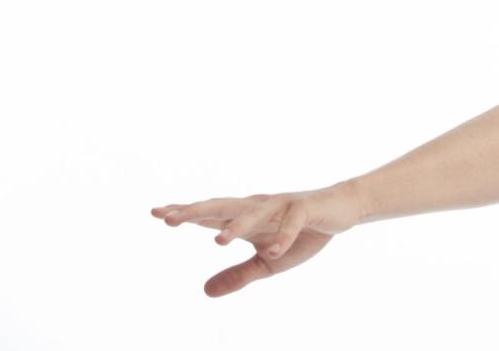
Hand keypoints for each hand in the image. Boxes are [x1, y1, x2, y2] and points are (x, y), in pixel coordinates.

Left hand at [152, 183, 362, 297]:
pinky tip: (273, 251)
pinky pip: (293, 223)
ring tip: (218, 242)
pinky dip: (283, 237)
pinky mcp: (306, 208)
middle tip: (168, 218)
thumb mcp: (267, 262)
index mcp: (246, 218)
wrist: (342, 209)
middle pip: (223, 208)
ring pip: (255, 213)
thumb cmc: (303, 233)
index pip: (210, 214)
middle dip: (196, 213)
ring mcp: (282, 205)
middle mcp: (259, 207)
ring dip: (238, 226)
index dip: (185, 213)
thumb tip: (204, 291)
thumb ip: (238, 275)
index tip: (156, 213)